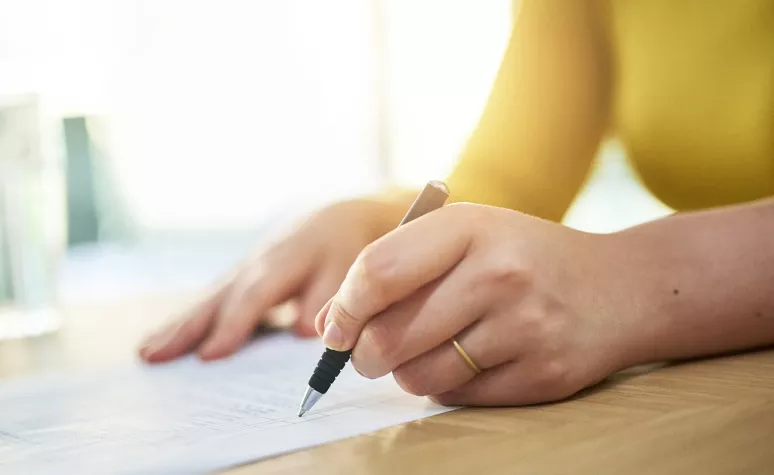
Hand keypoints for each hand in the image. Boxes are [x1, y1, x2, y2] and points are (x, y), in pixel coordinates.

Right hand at [138, 197, 411, 362]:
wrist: (335, 218)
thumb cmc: (343, 247)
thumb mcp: (345, 266)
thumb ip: (325, 296)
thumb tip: (300, 330)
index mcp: (283, 260)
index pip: (254, 296)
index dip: (233, 325)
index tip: (210, 355)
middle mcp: (255, 264)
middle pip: (218, 298)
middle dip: (187, 328)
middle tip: (153, 355)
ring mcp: (243, 270)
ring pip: (207, 299)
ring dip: (177, 326)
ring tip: (145, 352)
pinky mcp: (239, 277)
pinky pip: (211, 300)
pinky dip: (187, 320)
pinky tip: (163, 341)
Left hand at [315, 203, 643, 405]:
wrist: (620, 286)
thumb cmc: (523, 258)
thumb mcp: (464, 239)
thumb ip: (395, 271)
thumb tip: (327, 324)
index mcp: (470, 227)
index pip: (378, 272)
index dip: (343, 308)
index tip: (335, 329)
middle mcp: (498, 273)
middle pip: (390, 336)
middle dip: (365, 355)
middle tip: (371, 353)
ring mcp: (525, 326)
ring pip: (419, 377)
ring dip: (407, 374)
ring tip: (430, 352)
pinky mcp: (542, 374)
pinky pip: (458, 397)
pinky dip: (449, 387)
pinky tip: (472, 361)